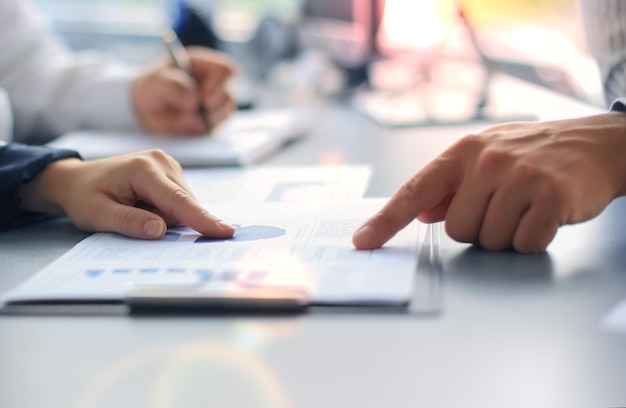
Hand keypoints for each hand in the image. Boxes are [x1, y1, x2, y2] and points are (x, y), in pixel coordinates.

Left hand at [19, 150, 234, 239]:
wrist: (76, 180)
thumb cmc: (83, 196)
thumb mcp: (97, 215)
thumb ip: (129, 222)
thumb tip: (160, 231)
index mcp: (143, 169)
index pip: (178, 201)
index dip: (202, 218)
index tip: (226, 231)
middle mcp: (161, 161)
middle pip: (182, 204)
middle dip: (166, 221)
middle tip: (132, 218)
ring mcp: (168, 164)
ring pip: (183, 203)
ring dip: (165, 215)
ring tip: (134, 208)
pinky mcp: (172, 171)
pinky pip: (179, 200)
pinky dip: (165, 209)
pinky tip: (143, 203)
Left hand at [132, 47, 237, 134]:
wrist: (146, 109)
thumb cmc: (152, 88)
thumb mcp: (154, 82)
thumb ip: (172, 86)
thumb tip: (193, 99)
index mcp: (204, 64)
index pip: (227, 69)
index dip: (220, 83)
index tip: (205, 98)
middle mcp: (215, 83)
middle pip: (230, 97)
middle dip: (213, 109)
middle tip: (195, 115)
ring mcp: (216, 104)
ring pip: (225, 115)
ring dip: (205, 121)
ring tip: (182, 119)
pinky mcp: (213, 121)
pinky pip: (215, 128)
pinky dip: (200, 130)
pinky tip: (184, 125)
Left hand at [353, 112, 625, 252]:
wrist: (595, 144)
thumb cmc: (533, 155)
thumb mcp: (486, 158)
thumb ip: (450, 187)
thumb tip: (420, 212)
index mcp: (463, 152)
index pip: (415, 190)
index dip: (386, 220)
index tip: (363, 241)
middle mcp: (487, 161)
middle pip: (458, 231)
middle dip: (479, 229)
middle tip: (505, 207)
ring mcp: (519, 177)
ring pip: (489, 241)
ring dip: (507, 235)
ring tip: (526, 208)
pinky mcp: (550, 196)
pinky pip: (524, 243)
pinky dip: (533, 239)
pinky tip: (545, 216)